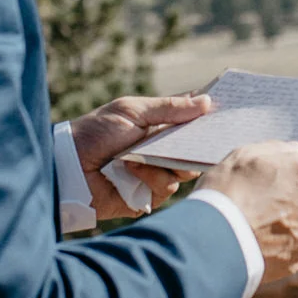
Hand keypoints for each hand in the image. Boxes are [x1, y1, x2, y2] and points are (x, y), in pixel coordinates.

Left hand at [68, 94, 210, 222]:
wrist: (67, 166)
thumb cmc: (96, 132)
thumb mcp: (132, 111)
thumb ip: (169, 107)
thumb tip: (206, 101)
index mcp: (158, 126)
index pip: (191, 120)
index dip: (208, 117)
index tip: (229, 111)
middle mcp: (161, 150)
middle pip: (195, 149)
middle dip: (198, 145)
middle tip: (203, 141)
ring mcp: (155, 173)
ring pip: (184, 171)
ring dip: (165, 162)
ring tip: (138, 155)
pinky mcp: (147, 197)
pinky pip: (166, 189)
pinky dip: (151, 178)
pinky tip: (130, 170)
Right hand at [202, 140, 297, 282]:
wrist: (210, 245)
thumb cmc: (224, 193)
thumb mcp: (243, 155)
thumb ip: (275, 148)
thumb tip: (293, 151)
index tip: (292, 164)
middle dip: (294, 190)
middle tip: (261, 195)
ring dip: (286, 217)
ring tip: (252, 221)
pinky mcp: (295, 261)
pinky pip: (291, 246)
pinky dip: (277, 243)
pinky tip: (252, 240)